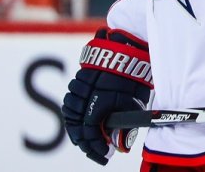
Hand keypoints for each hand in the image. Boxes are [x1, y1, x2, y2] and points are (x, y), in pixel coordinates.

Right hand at [62, 28, 152, 164]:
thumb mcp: (134, 104)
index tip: (105, 155)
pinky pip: (70, 98)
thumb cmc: (135, 77)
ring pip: (70, 112)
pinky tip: (78, 119)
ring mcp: (81, 86)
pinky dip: (72, 112)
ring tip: (84, 139)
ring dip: (75, 128)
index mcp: (99, 104)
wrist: (130, 48)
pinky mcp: (80, 77)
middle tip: (94, 151)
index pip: (90, 134)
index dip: (97, 147)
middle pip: (76, 126)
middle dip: (84, 142)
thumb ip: (126, 125)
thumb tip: (121, 146)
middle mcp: (86, 96)